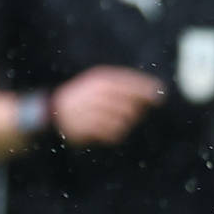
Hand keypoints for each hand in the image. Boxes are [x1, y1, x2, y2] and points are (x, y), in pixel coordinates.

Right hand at [50, 67, 164, 144]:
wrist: (53, 112)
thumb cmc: (84, 98)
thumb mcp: (99, 85)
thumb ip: (124, 87)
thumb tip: (154, 92)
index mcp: (100, 80)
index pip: (129, 82)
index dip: (147, 88)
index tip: (160, 95)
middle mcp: (97, 93)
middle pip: (131, 104)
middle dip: (137, 110)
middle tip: (133, 112)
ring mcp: (92, 110)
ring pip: (125, 120)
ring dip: (125, 123)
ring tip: (113, 120)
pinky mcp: (88, 127)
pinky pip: (114, 133)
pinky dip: (115, 133)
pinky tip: (107, 130)